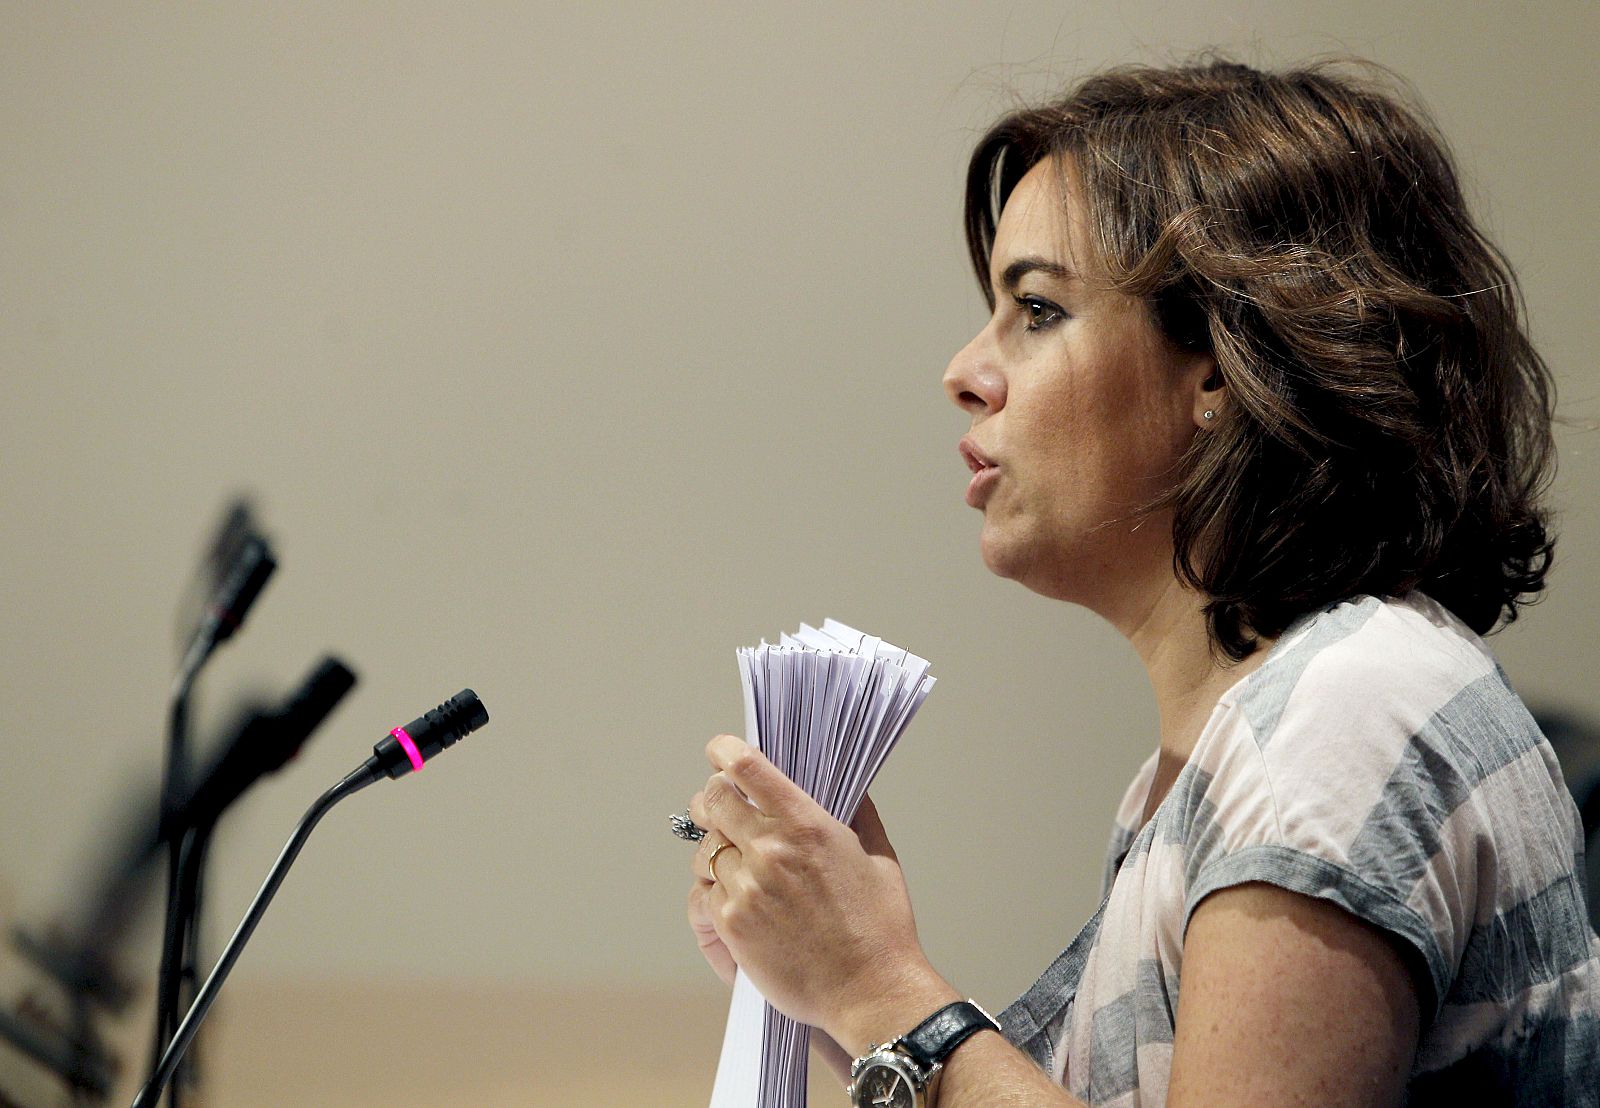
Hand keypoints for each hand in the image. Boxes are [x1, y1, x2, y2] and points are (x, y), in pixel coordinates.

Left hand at [685, 735, 953, 1047]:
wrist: (869, 990)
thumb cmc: (880, 928)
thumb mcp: (877, 856)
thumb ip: (857, 811)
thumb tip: (846, 783)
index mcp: (807, 824)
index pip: (747, 768)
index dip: (724, 752)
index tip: (719, 751)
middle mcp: (772, 849)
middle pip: (713, 801)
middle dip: (711, 800)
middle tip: (717, 807)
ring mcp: (747, 887)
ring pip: (705, 851)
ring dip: (715, 852)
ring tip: (736, 865)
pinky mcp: (732, 925)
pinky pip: (705, 894)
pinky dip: (716, 894)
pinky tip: (739, 904)